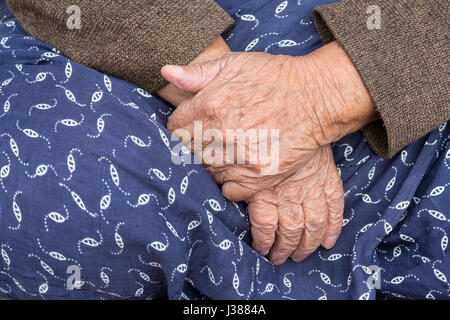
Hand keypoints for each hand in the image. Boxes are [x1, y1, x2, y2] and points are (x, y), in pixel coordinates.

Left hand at [163, 42, 377, 262]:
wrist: (316, 98)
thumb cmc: (274, 77)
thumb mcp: (234, 63)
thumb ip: (197, 73)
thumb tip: (166, 73)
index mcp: (209, 107)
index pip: (175, 129)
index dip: (183, 125)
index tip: (195, 124)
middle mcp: (222, 136)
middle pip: (190, 153)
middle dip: (198, 145)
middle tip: (215, 137)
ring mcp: (241, 160)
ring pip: (209, 172)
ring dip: (215, 163)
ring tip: (232, 148)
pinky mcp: (259, 178)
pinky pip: (230, 190)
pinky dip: (232, 181)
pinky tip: (242, 165)